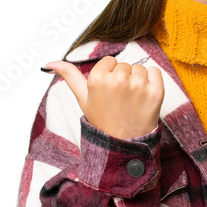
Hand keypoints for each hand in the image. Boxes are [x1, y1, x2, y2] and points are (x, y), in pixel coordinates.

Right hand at [42, 56, 163, 139]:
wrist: (123, 144)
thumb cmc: (102, 120)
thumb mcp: (83, 98)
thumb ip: (69, 76)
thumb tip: (50, 63)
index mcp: (97, 79)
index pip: (109, 62)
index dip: (109, 75)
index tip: (109, 92)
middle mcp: (118, 80)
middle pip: (124, 65)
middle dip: (123, 79)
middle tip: (120, 100)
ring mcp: (138, 86)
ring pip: (139, 68)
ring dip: (138, 80)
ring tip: (132, 100)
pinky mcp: (156, 91)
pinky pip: (156, 71)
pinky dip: (153, 80)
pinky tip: (145, 96)